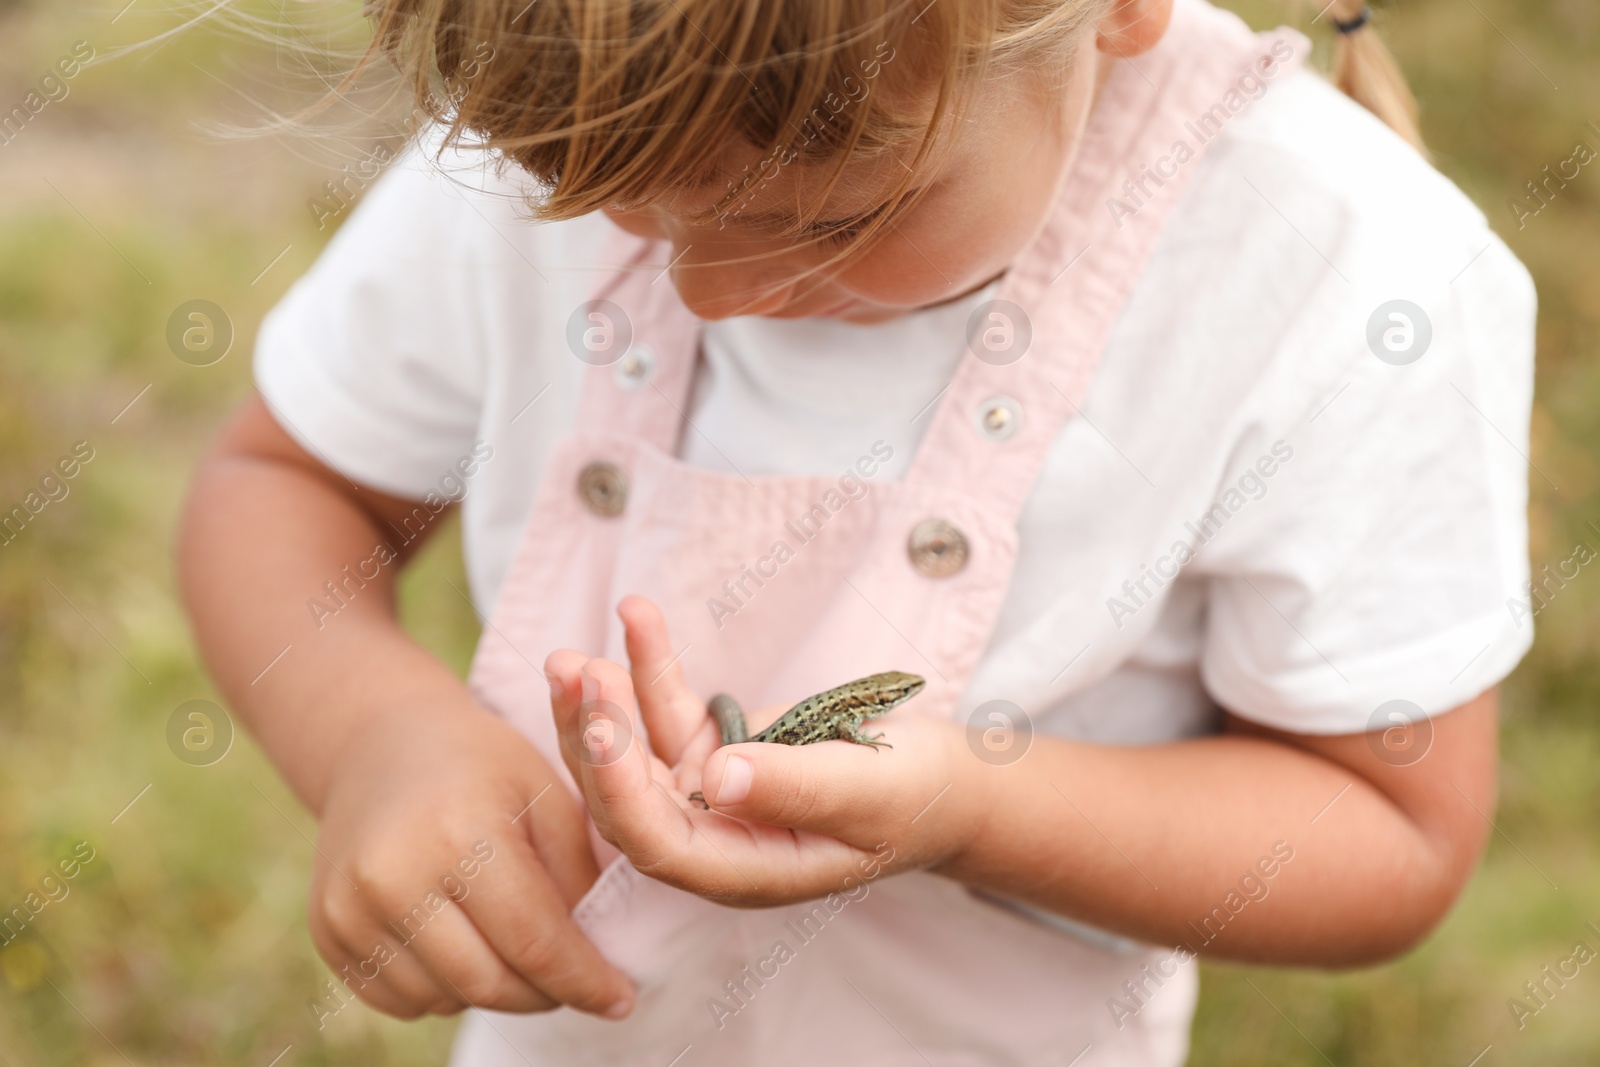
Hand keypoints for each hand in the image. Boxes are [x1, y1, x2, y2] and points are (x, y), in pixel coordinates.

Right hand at [308, 695, 634, 1019]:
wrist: (381, 742)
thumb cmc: (482, 765)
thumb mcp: (548, 794)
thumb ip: (578, 877)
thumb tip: (599, 959)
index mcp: (459, 832)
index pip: (533, 940)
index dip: (584, 981)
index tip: (621, 1000)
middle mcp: (392, 876)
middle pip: (488, 982)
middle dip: (544, 995)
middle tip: (576, 982)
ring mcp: (349, 909)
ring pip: (445, 999)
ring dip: (494, 991)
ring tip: (516, 948)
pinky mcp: (327, 932)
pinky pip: (401, 999)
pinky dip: (445, 988)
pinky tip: (465, 945)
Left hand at [545, 596, 988, 906]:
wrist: (943, 779)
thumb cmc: (915, 797)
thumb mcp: (866, 792)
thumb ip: (794, 789)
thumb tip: (719, 779)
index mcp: (742, 871)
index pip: (657, 843)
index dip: (620, 788)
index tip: (599, 724)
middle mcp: (712, 839)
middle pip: (627, 798)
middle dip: (592, 737)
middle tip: (571, 672)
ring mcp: (709, 793)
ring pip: (636, 752)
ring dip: (603, 702)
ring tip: (573, 654)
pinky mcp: (717, 750)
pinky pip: (669, 711)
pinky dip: (650, 667)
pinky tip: (637, 617)